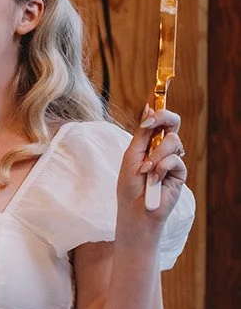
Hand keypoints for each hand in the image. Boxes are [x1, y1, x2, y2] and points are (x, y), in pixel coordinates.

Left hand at [117, 105, 187, 236]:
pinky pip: (175, 159)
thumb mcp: (131, 155)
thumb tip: (148, 108)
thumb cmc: (129, 187)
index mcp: (148, 143)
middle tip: (151, 122)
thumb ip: (142, 133)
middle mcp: (162, 149)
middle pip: (172, 122)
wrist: (136, 212)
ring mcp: (172, 160)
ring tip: (146, 171)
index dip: (157, 107)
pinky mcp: (180, 172)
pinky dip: (162, 167)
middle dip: (163, 117)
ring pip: (173, 140)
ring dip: (156, 155)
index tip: (154, 96)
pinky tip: (155, 179)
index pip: (156, 120)